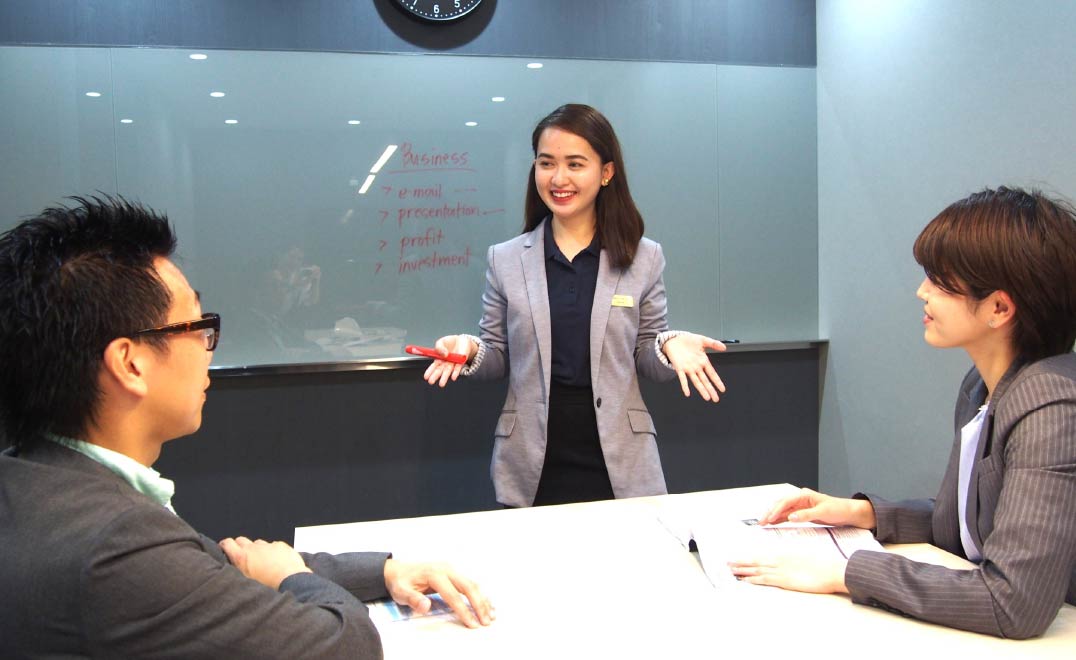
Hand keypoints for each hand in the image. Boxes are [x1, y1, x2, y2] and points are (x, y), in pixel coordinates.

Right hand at [219, 536, 311, 588]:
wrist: (291, 581)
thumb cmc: (268, 586)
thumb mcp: (246, 582)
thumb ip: (238, 572)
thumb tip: (232, 570)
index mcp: (242, 557)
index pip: (227, 543)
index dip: (224, 545)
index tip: (224, 549)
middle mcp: (253, 548)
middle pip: (241, 540)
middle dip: (240, 546)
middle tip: (243, 557)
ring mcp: (268, 545)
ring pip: (258, 543)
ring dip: (257, 550)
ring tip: (262, 562)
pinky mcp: (280, 545)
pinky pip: (273, 546)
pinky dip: (272, 551)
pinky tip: (276, 562)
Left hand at [383, 559, 494, 627]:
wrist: (398, 569)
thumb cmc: (400, 582)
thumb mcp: (401, 592)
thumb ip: (413, 599)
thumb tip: (426, 606)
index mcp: (435, 574)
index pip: (453, 595)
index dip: (464, 610)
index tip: (472, 624)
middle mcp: (446, 569)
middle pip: (468, 587)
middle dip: (479, 605)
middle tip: (486, 621)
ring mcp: (451, 569)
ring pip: (472, 584)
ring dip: (483, 599)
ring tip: (491, 615)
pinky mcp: (454, 572)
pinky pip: (470, 582)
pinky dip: (480, 594)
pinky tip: (487, 604)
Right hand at [423, 335, 477, 387]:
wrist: (462, 340)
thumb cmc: (450, 342)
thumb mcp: (441, 342)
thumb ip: (439, 347)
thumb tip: (444, 354)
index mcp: (439, 359)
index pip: (433, 366)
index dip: (429, 371)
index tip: (426, 377)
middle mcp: (446, 363)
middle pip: (440, 370)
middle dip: (435, 376)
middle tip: (431, 381)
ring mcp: (453, 363)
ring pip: (448, 370)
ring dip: (445, 377)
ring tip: (441, 384)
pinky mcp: (461, 362)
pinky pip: (458, 368)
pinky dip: (455, 372)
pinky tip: (453, 377)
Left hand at [662, 333, 726, 401]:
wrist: (674, 339)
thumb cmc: (688, 340)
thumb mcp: (702, 340)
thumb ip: (713, 343)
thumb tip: (724, 347)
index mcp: (703, 361)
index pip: (712, 373)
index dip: (717, 381)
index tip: (722, 389)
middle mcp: (696, 367)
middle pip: (705, 380)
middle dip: (711, 390)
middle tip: (716, 399)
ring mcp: (688, 369)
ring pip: (696, 381)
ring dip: (701, 390)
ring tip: (707, 397)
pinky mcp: (679, 368)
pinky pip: (682, 378)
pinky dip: (685, 386)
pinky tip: (687, 393)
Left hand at [727, 552, 848, 593]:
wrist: (832, 570)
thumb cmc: (823, 565)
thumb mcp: (806, 558)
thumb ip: (794, 560)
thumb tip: (789, 561)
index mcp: (785, 554)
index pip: (763, 556)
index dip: (751, 557)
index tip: (741, 557)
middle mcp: (780, 560)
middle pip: (756, 561)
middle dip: (741, 562)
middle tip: (728, 562)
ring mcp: (781, 569)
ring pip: (757, 569)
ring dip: (743, 570)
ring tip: (731, 570)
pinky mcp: (784, 580)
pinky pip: (765, 579)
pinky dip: (753, 579)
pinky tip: (745, 580)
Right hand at [758, 487, 876, 528]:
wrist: (849, 513)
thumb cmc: (838, 509)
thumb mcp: (823, 512)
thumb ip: (806, 514)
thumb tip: (791, 516)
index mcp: (804, 495)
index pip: (786, 501)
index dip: (777, 509)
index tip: (770, 518)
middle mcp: (800, 499)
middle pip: (781, 504)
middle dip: (770, 512)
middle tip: (761, 521)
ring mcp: (801, 506)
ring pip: (782, 510)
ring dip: (773, 516)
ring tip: (763, 523)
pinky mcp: (802, 513)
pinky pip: (788, 515)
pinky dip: (780, 519)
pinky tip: (773, 523)